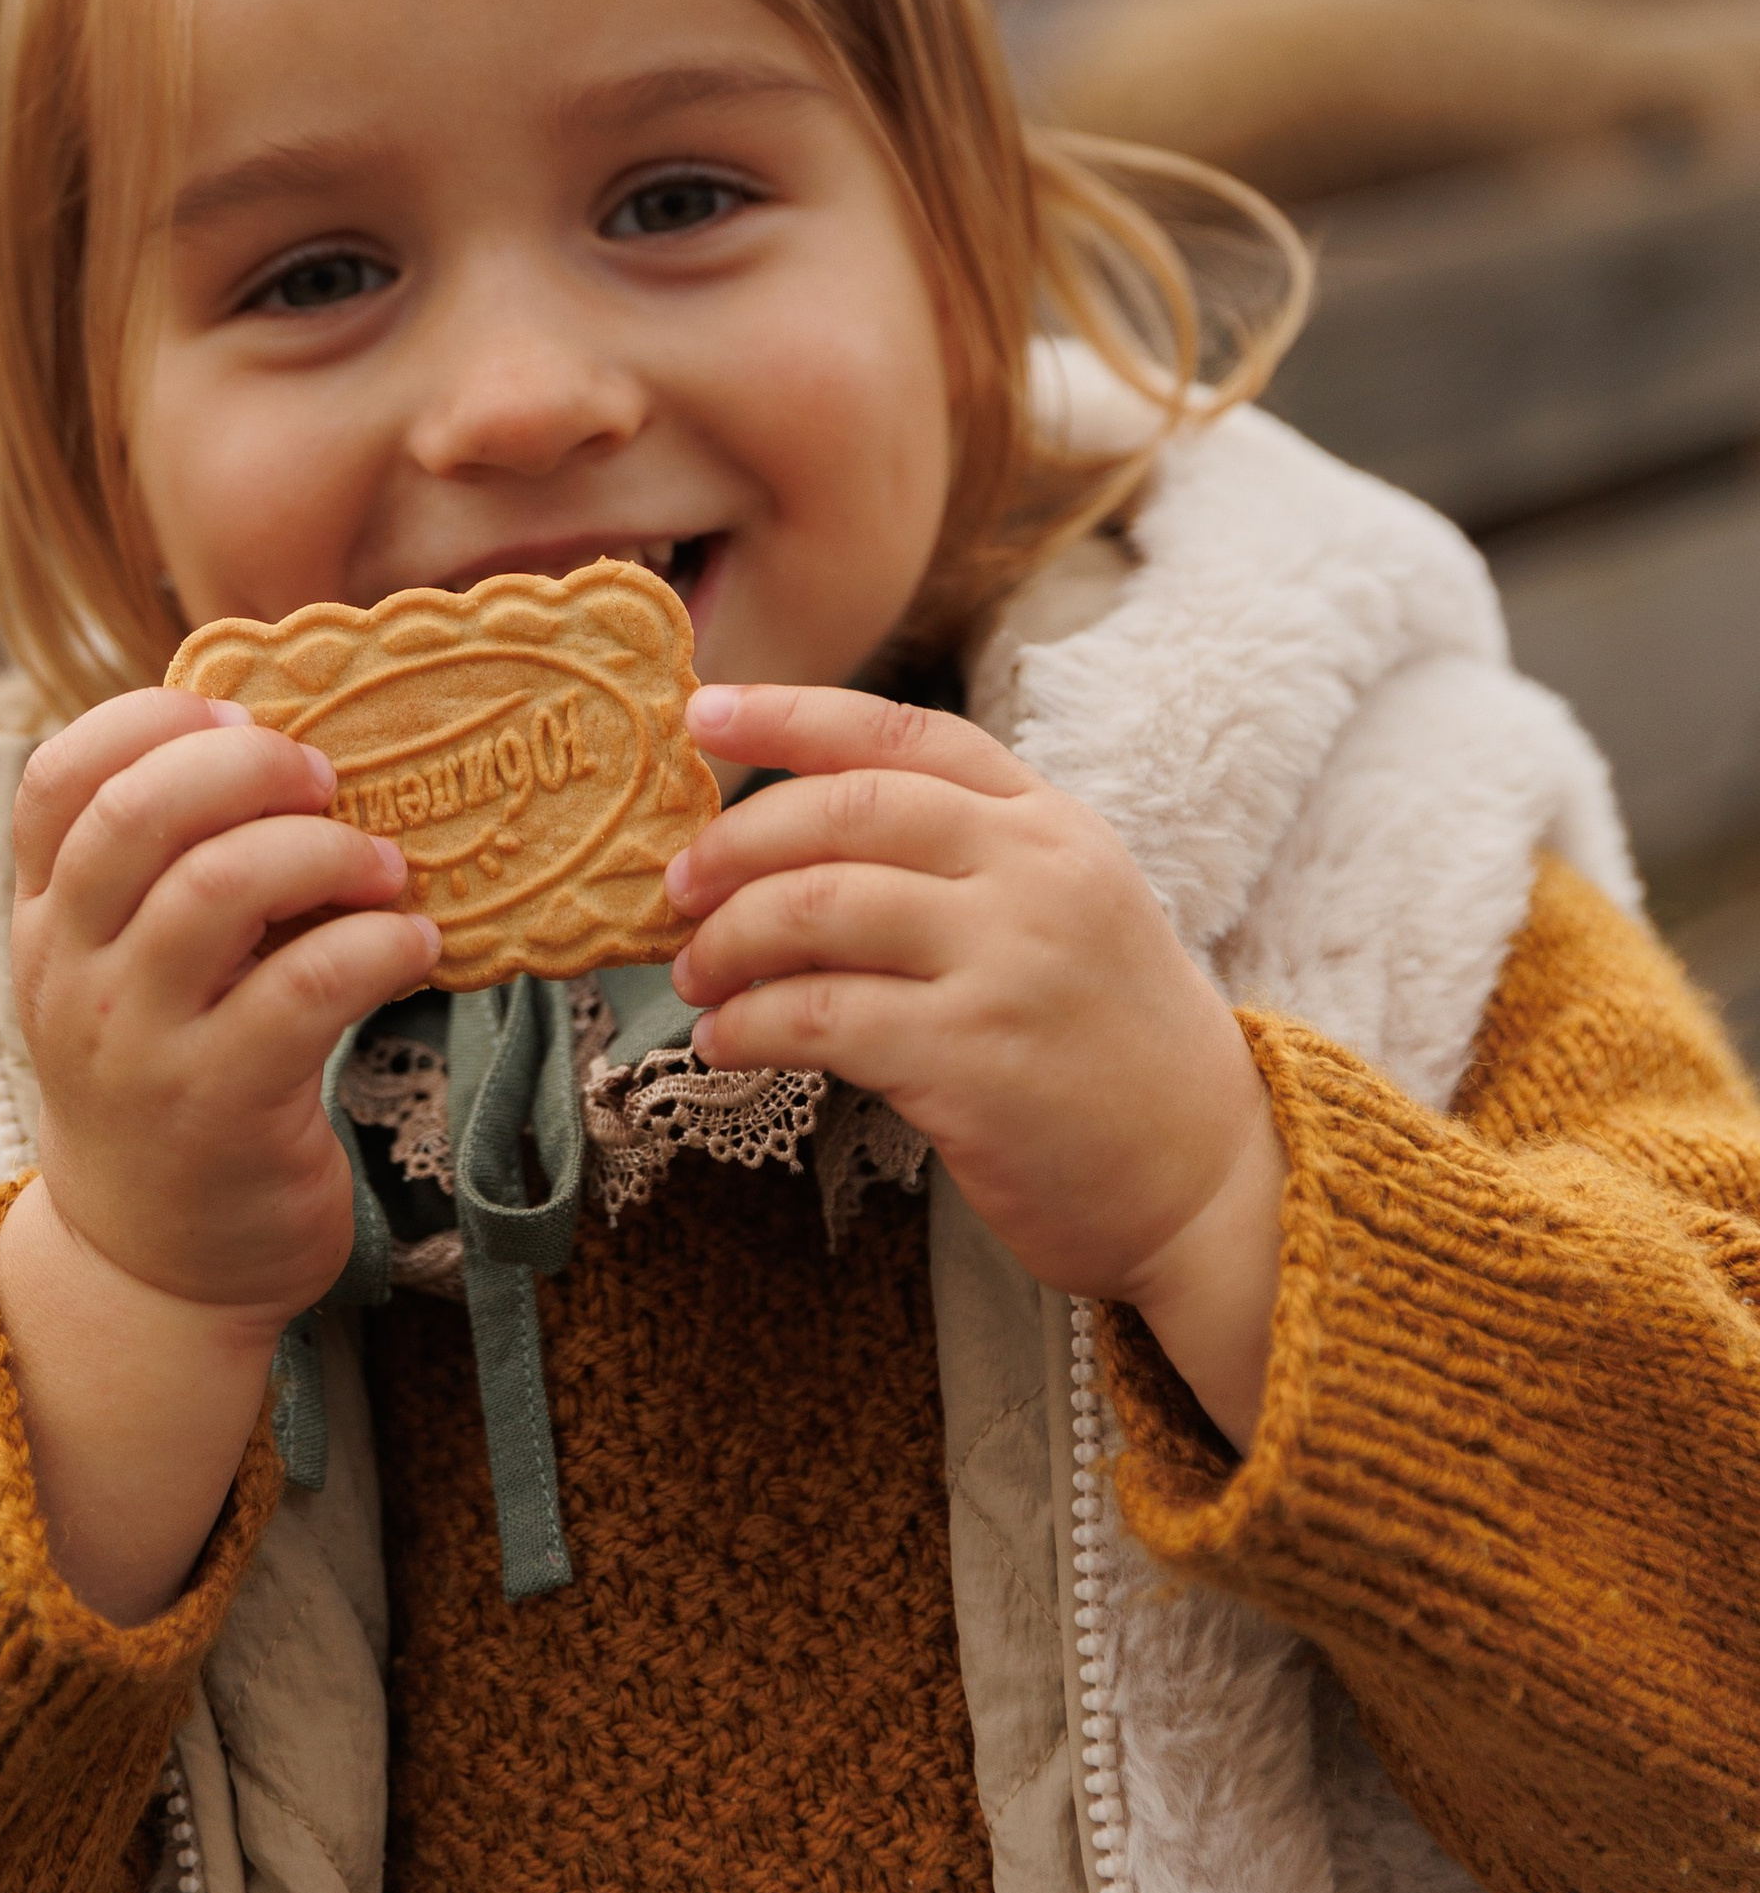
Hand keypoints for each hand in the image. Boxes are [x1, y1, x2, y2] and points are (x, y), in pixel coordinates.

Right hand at [13, 684, 439, 1327]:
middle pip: (132, 816)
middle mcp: (72, 975)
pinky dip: (376, 946)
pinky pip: (304, 990)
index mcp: (47, 921)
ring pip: (217, 889)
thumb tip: (297, 745)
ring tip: (386, 866)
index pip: (59, 779)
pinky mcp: (219, 1107)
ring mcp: (138, 1045)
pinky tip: (415, 946)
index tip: (236, 710)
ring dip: (324, 852)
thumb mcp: (134, 971)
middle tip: (325, 775)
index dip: (148, 720)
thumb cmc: (172, 1078)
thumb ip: (175, 871)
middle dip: (244, 765)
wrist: (156, 1265)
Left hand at [667, 681, 1284, 1445]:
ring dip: (730, 940)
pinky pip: (821, 1019)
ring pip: (819, 909)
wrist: (1214, 1181)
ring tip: (694, 974)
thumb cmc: (1113, 1045)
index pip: (902, 734)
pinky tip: (726, 1042)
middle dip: (738, 839)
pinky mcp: (973, 1062)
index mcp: (1050, 823)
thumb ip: (967, 853)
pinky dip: (751, 1026)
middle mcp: (1033, 873)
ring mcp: (1007, 963)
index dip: (790, 713)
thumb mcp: (1070, 905)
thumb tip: (794, 833)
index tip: (700, 711)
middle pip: (844, 810)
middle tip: (678, 882)